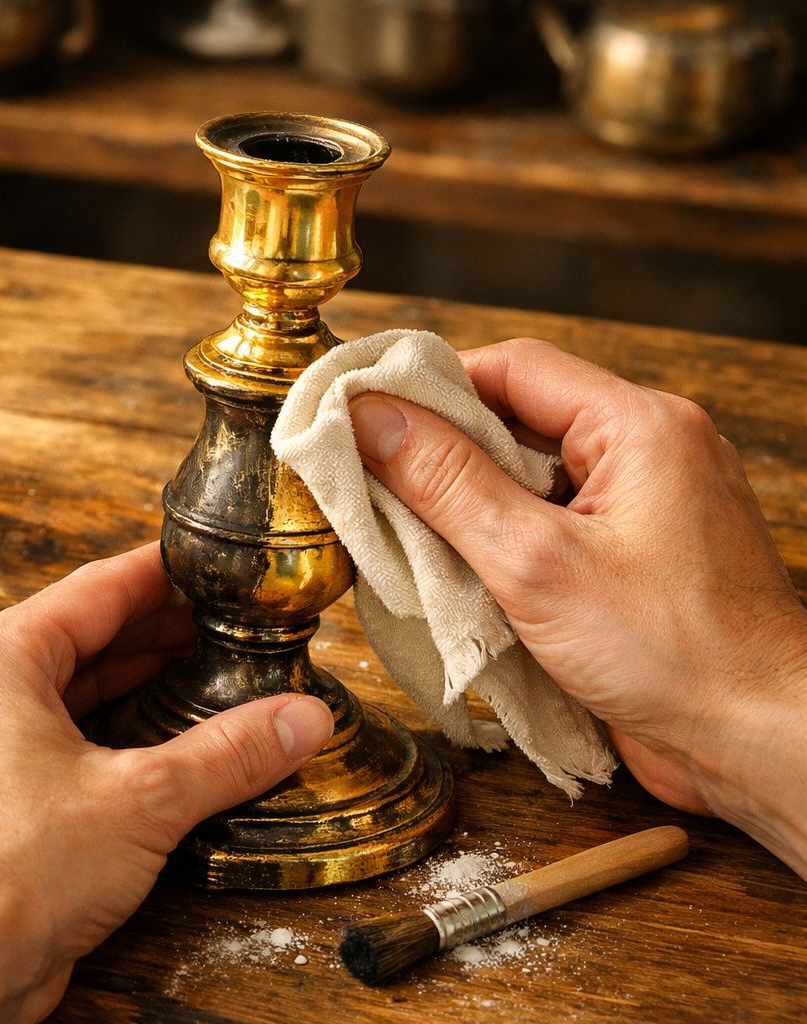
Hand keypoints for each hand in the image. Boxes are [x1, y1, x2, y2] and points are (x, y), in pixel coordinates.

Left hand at [0, 543, 333, 1022]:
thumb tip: (301, 720)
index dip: (162, 575)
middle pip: (77, 640)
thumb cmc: (6, 874)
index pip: (96, 590)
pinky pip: (40, 742)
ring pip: (58, 694)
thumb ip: (228, 755)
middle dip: (153, 636)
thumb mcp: (142, 802)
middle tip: (223, 628)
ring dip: (126, 688)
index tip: (209, 563)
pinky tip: (146, 751)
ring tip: (198, 681)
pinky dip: (95, 736)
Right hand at [347, 337, 806, 876]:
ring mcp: (644, 507)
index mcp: (640, 426)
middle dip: (439, 450)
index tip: (360, 415)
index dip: (429, 386)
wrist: (760, 746)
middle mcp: (649, 452)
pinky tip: (455, 576)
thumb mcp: (534, 562)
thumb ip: (446, 483)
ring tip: (401, 533)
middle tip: (366, 479)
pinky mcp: (635, 559)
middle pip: (517, 419)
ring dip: (464, 504)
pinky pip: (549, 525)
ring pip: (528, 477)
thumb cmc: (675, 655)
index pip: (511, 367)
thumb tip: (370, 417)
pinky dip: (497, 544)